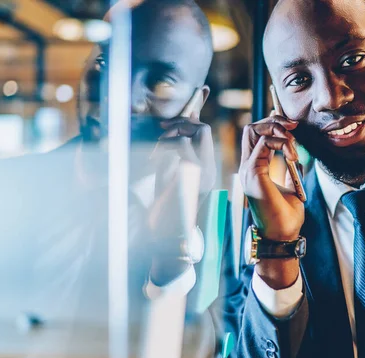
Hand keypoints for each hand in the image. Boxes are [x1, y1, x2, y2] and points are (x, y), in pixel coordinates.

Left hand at [145, 116, 214, 236]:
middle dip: (181, 123)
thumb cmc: (166, 202)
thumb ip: (175, 150)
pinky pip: (182, 145)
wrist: (167, 228)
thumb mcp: (171, 172)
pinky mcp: (192, 171)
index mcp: (207, 168)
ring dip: (170, 135)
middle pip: (203, 129)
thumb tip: (175, 132)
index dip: (188, 122)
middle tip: (162, 130)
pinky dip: (165, 146)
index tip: (167, 126)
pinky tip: (154, 159)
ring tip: (156, 149)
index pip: (205, 132)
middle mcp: (210, 168)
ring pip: (193, 134)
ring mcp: (203, 170)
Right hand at [239, 115, 304, 288]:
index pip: (255, 135)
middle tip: (293, 127)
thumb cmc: (286, 217)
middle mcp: (247, 167)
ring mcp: (248, 170)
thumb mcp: (291, 186)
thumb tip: (295, 155)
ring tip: (293, 143)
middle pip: (251, 128)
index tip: (294, 129)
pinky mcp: (254, 174)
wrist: (283, 236)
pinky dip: (281, 143)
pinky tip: (292, 155)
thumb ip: (289, 169)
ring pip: (253, 131)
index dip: (273, 125)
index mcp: (254, 169)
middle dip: (273, 121)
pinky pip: (264, 144)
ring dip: (277, 130)